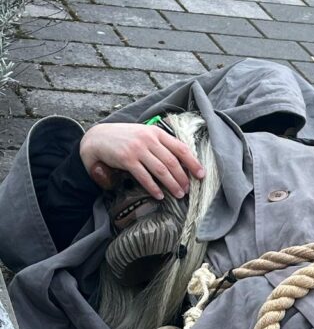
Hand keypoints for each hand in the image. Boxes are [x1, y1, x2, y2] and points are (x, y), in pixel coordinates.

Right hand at [80, 122, 205, 199]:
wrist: (97, 138)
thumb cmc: (125, 138)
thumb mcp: (144, 135)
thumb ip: (160, 145)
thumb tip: (181, 163)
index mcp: (156, 132)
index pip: (180, 148)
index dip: (193, 162)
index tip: (201, 174)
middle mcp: (148, 139)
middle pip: (172, 161)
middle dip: (183, 178)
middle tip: (188, 190)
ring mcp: (138, 149)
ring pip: (161, 170)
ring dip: (172, 184)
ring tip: (179, 195)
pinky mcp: (126, 159)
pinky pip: (144, 176)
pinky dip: (153, 188)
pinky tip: (160, 196)